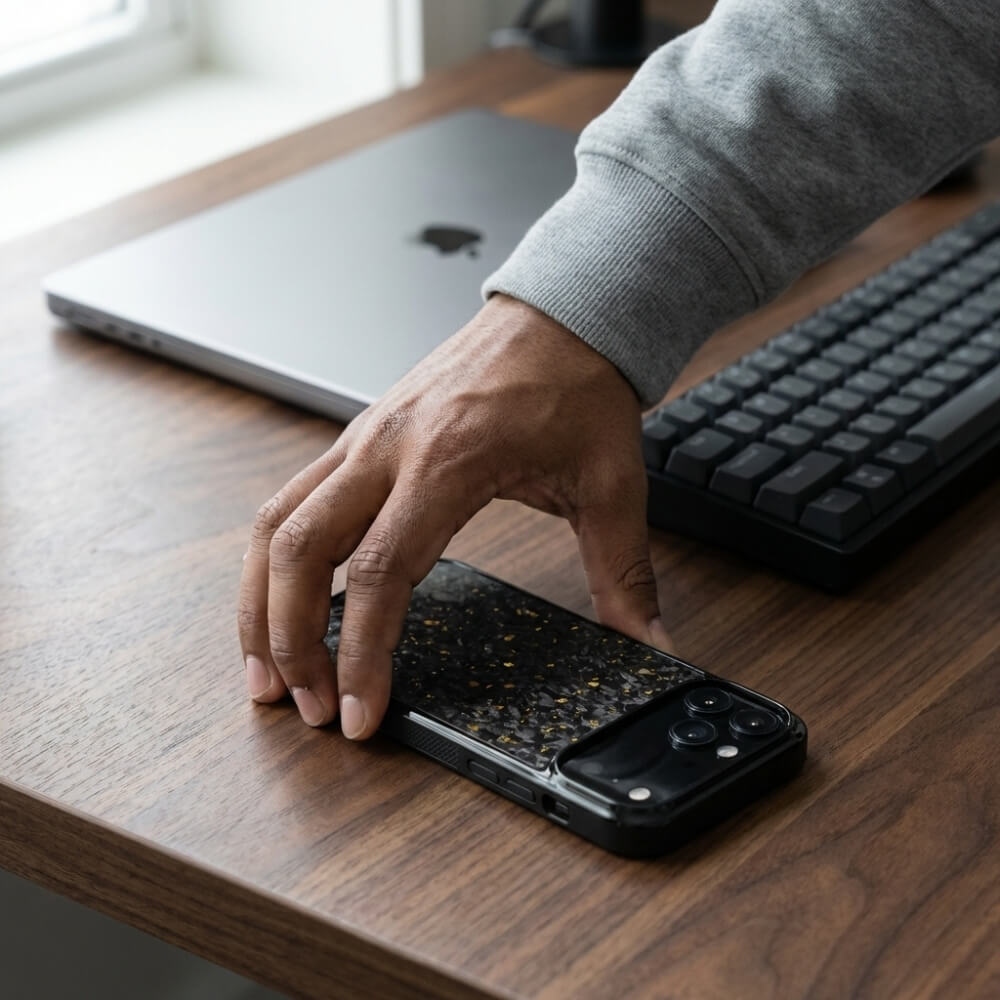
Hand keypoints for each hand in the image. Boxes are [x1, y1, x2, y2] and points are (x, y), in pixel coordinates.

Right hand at [238, 294, 669, 735]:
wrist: (557, 312)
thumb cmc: (577, 384)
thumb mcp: (611, 483)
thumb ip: (624, 574)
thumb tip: (649, 645)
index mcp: (447, 460)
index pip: (379, 572)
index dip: (363, 653)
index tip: (362, 712)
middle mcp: (387, 447)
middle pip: (296, 550)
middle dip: (288, 640)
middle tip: (306, 707)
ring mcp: (363, 437)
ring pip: (273, 523)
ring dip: (260, 602)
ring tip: (266, 672)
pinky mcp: (358, 436)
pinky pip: (289, 501)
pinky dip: (275, 560)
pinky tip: (282, 601)